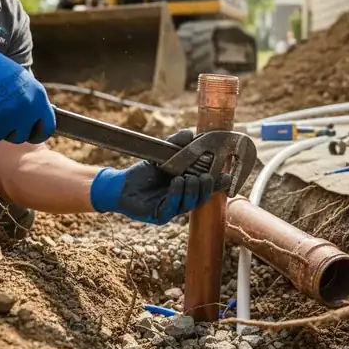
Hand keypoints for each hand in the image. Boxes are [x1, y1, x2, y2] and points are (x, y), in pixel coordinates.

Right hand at [0, 24, 55, 142]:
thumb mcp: (21, 80)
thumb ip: (30, 100)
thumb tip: (34, 119)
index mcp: (38, 96)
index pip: (47, 127)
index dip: (38, 133)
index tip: (29, 133)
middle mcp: (28, 107)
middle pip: (24, 135)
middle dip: (12, 131)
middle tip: (1, 121)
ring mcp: (10, 114)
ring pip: (5, 135)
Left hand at [89, 130, 232, 224]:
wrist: (121, 184)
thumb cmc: (145, 171)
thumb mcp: (163, 154)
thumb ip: (176, 143)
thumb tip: (191, 133)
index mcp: (187, 186)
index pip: (207, 187)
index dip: (218, 183)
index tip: (226, 176)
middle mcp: (182, 199)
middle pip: (201, 197)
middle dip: (206, 187)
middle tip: (207, 177)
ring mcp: (172, 209)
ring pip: (189, 203)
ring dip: (192, 191)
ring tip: (189, 178)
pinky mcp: (159, 216)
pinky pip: (172, 207)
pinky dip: (176, 195)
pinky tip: (177, 183)